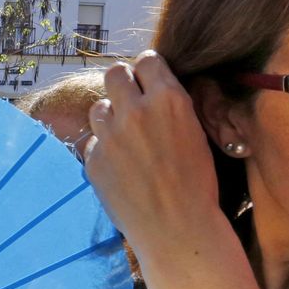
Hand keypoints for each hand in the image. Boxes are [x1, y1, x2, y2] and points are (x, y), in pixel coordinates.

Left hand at [81, 52, 222, 262]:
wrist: (176, 228)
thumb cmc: (196, 184)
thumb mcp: (195, 132)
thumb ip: (170, 106)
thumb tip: (153, 88)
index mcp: (169, 99)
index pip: (147, 60)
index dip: (147, 71)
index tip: (148, 82)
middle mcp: (135, 110)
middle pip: (114, 73)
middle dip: (122, 83)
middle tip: (129, 101)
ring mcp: (110, 135)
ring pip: (98, 107)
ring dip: (109, 117)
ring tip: (124, 138)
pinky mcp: (93, 160)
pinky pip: (92, 142)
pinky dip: (103, 150)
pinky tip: (119, 167)